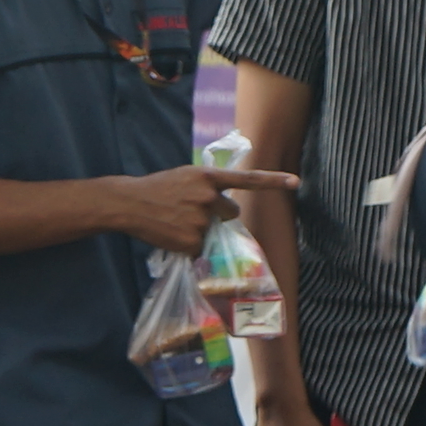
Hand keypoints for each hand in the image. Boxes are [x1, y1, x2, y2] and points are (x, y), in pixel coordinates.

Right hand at [112, 158, 296, 245]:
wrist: (130, 203)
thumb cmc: (156, 188)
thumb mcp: (185, 177)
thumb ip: (207, 186)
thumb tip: (225, 206)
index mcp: (208, 177)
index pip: (248, 179)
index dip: (274, 181)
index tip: (296, 181)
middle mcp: (209, 197)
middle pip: (232, 212)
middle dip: (219, 215)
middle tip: (194, 213)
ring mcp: (202, 220)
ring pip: (214, 231)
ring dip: (202, 230)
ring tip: (177, 221)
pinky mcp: (193, 241)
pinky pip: (201, 248)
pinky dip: (190, 245)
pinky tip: (173, 234)